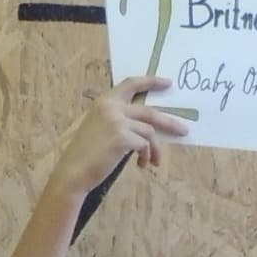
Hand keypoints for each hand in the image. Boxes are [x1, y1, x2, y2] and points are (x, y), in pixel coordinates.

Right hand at [51, 75, 189, 196]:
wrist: (72, 174)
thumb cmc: (84, 156)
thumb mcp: (97, 129)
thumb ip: (116, 120)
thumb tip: (144, 127)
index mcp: (104, 102)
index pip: (131, 84)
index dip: (151, 82)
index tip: (168, 83)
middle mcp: (111, 107)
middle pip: (149, 112)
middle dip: (169, 122)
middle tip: (184, 130)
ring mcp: (117, 122)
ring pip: (149, 131)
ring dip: (155, 148)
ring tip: (154, 161)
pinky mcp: (122, 138)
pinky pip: (144, 145)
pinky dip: (147, 156)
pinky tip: (142, 165)